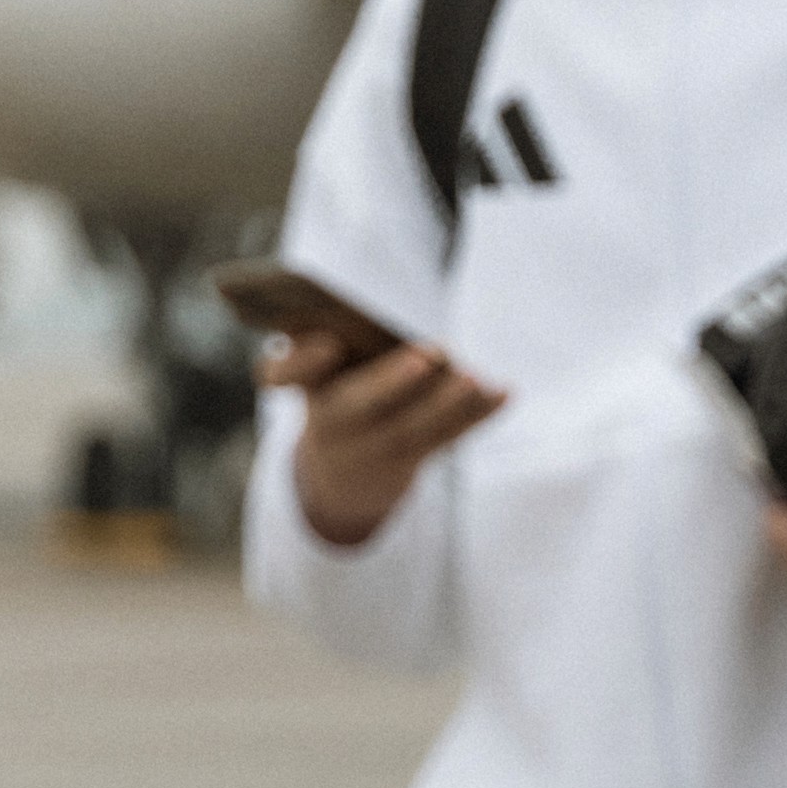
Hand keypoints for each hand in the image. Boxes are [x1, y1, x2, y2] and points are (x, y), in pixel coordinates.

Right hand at [284, 336, 507, 548]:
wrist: (341, 472)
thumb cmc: (334, 390)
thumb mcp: (316, 370)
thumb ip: (322, 345)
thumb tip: (354, 315)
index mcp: (305, 385)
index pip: (283, 374)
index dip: (301, 362)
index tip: (328, 343)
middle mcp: (333, 422)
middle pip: (358, 405)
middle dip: (392, 381)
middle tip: (429, 353)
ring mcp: (372, 448)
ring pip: (410, 429)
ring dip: (446, 403)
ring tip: (474, 377)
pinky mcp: (410, 462)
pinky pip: (445, 439)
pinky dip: (477, 416)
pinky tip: (503, 392)